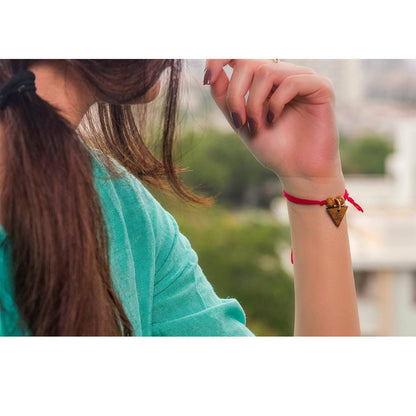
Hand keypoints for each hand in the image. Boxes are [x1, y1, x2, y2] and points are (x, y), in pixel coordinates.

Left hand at [204, 59, 343, 195]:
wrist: (298, 171)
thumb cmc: (272, 148)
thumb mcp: (241, 122)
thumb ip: (226, 98)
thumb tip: (210, 74)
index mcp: (264, 81)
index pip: (241, 54)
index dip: (220, 57)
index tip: (206, 78)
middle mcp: (283, 74)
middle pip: (249, 61)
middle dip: (236, 93)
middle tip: (238, 121)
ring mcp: (302, 78)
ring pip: (266, 72)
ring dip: (254, 103)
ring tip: (257, 126)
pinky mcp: (320, 86)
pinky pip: (290, 82)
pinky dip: (276, 103)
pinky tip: (274, 120)